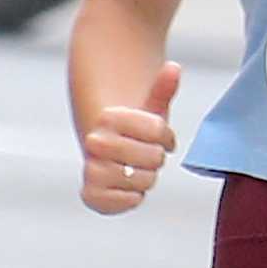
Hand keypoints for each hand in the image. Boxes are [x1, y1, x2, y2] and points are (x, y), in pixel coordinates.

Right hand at [81, 61, 180, 214]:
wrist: (105, 156)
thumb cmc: (134, 132)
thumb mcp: (149, 109)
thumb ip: (162, 89)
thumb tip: (174, 68)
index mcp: (109, 117)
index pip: (158, 130)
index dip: (166, 137)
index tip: (160, 137)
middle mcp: (96, 141)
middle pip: (154, 158)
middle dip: (156, 158)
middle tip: (145, 155)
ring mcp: (92, 168)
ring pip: (146, 180)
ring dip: (147, 177)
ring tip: (135, 168)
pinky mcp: (92, 195)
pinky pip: (132, 200)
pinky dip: (135, 196)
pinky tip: (126, 185)